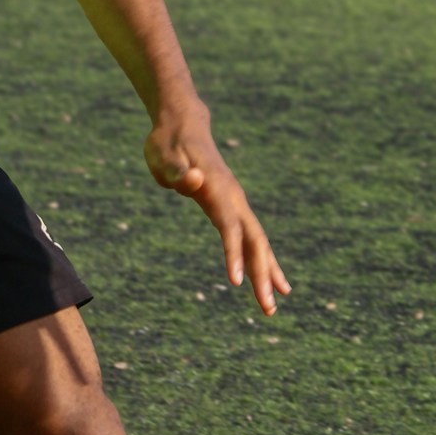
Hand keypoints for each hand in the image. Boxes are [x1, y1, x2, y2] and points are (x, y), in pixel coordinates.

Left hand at [144, 100, 290, 317]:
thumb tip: (193, 180)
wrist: (183, 125)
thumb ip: (178, 170)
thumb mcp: (163, 155)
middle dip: (262, 275)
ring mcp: (236, 204)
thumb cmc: (168, 143)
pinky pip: (251, 239)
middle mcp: (234, 199)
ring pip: (258, 243)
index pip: (229, 227)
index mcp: (217, 189)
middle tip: (267, 308)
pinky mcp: (232, 209)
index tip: (235, 282)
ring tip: (272, 307)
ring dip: (266, 275)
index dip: (233, 254)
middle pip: (254, 241)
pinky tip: (267, 283)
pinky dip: (260, 262)